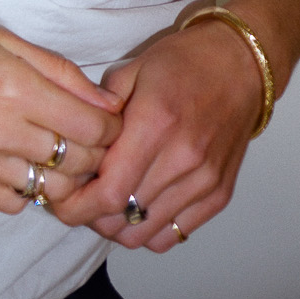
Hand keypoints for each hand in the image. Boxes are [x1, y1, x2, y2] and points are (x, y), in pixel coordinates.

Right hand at [0, 0, 124, 214]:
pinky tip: (15, 160)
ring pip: (47, 189)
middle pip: (76, 163)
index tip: (110, 120)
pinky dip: (23, 186)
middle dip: (94, 152)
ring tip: (54, 151)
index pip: (90, 128)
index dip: (111, 127)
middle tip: (88, 137)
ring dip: (61, 174)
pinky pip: (11, 202)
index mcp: (9, 85)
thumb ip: (56, 70)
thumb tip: (107, 103)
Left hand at [51, 18, 263, 249]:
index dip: (77, 206)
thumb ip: (98, 109)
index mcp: (155, 123)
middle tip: (80, 197)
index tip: (60, 199)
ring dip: (118, 226)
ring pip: (145, 235)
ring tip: (108, 201)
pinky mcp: (219, 196)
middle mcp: (183, 159)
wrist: (239, 64)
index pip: (108, 192)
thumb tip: (72, 145)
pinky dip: (149, 229)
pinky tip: (139, 204)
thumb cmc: (182, 62)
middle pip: (123, 219)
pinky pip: (173, 236)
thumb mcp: (131, 70)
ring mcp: (205, 182)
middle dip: (91, 215)